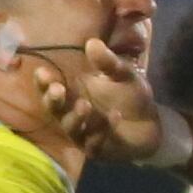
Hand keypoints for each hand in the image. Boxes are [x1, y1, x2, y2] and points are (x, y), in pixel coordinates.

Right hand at [22, 35, 167, 160]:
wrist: (150, 125)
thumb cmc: (129, 96)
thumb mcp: (123, 75)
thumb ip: (108, 62)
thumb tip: (92, 42)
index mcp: (72, 94)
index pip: (50, 88)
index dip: (43, 82)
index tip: (42, 72)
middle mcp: (71, 114)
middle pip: (53, 109)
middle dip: (52, 100)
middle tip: (57, 89)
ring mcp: (83, 134)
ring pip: (71, 128)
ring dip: (76, 117)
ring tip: (86, 105)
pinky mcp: (97, 150)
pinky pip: (94, 144)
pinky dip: (102, 131)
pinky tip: (115, 116)